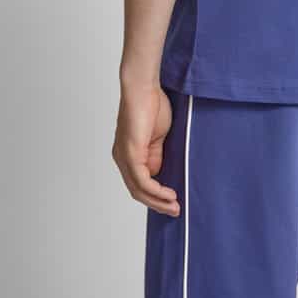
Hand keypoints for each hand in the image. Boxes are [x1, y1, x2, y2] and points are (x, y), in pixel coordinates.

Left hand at [111, 83, 180, 216]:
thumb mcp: (157, 137)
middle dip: (157, 204)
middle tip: (175, 210)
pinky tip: (169, 194)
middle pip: (137, 191)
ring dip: (158, 201)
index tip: (172, 201)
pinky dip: (156, 191)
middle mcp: (122, 159)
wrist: (144, 87)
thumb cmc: (152, 105)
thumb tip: (160, 174)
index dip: (155, 195)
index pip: (139, 183)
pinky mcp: (130, 154)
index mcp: (128, 154)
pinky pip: (142, 180)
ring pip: (139, 190)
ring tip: (174, 206)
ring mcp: (124, 157)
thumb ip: (156, 155)